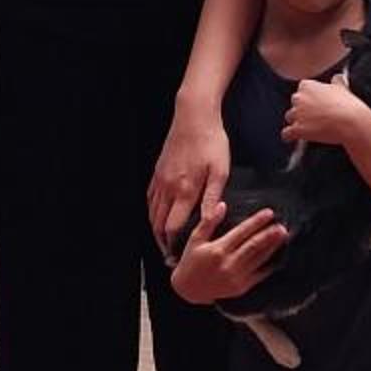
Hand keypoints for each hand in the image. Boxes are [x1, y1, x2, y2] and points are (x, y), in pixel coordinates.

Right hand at [148, 111, 229, 244]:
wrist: (193, 116)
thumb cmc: (211, 142)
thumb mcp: (220, 171)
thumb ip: (212, 198)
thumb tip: (211, 221)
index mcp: (185, 190)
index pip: (173, 226)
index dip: (174, 244)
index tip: (179, 254)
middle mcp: (168, 187)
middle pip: (158, 223)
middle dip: (162, 241)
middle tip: (169, 254)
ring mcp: (160, 179)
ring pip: (152, 211)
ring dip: (155, 228)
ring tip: (163, 240)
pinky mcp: (158, 171)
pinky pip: (150, 197)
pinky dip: (152, 211)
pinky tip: (158, 215)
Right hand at [169, 199, 289, 301]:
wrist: (189, 290)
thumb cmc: (190, 262)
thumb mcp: (194, 239)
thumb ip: (208, 222)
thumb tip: (222, 205)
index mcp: (218, 250)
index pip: (242, 232)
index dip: (256, 222)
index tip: (269, 213)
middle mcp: (228, 264)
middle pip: (254, 246)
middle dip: (269, 234)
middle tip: (282, 225)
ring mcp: (236, 277)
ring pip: (259, 259)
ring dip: (272, 247)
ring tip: (283, 236)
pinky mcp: (241, 287)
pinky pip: (259, 275)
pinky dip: (269, 265)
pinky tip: (277, 257)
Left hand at [283, 76, 370, 152]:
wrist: (350, 122)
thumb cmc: (347, 104)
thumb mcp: (342, 88)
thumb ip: (336, 81)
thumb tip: (337, 77)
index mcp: (307, 86)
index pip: (303, 89)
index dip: (310, 97)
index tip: (317, 103)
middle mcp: (299, 98)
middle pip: (295, 103)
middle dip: (302, 108)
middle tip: (315, 116)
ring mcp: (297, 114)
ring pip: (290, 117)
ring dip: (297, 121)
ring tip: (309, 127)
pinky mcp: (298, 129)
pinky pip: (286, 133)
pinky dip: (289, 136)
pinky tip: (292, 138)